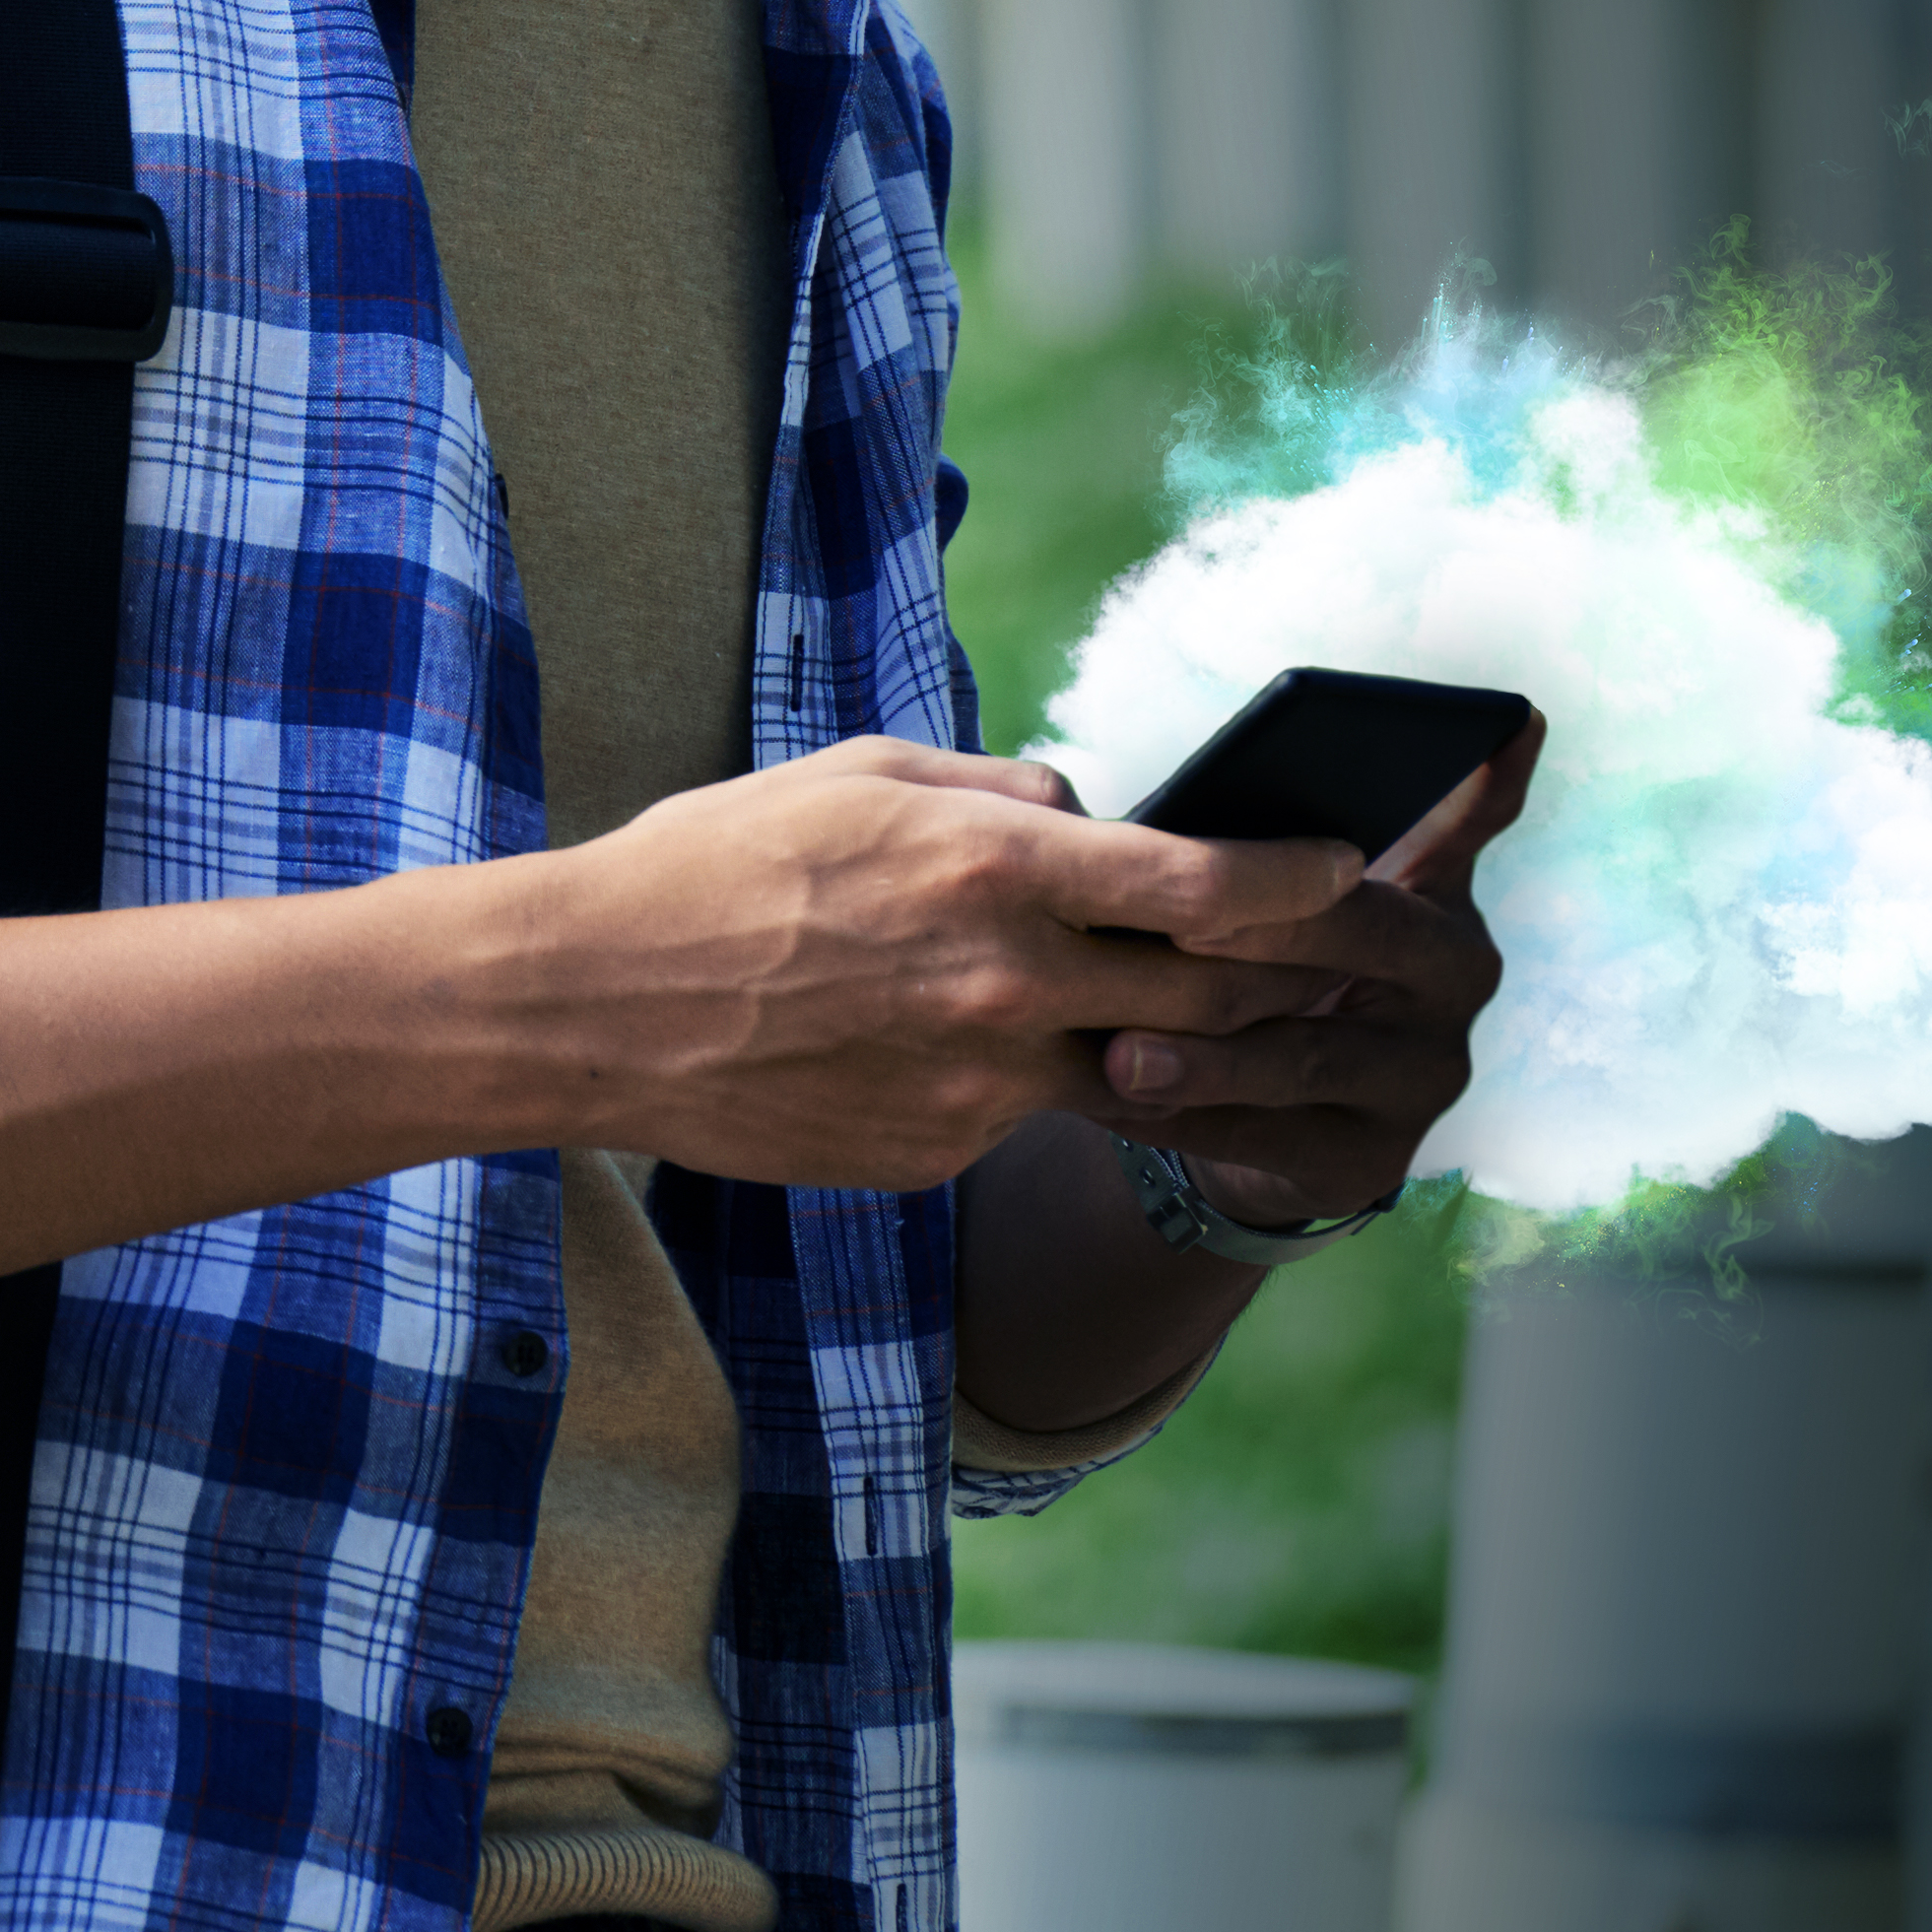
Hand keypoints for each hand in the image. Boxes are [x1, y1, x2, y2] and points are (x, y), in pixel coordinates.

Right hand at [536, 736, 1372, 1196]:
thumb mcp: (858, 776)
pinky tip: (937, 1048)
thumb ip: (999, 790)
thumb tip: (1092, 812)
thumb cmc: (711, 867)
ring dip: (1147, 1043)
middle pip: (1211, 1003)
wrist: (587, 1006)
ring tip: (1121, 1006)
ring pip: (1123, 1074)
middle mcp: (1007, 986)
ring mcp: (975, 1088)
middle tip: (1294, 961)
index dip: (1304, 881)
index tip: (1345, 870)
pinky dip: (1014, 1081)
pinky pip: (1016, 1115)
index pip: (1214, 887)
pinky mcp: (935, 1156)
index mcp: (996, 869)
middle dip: (1270, 981)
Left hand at [1068, 719, 1546, 1231]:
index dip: (1485, 781)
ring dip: (1209, 1055)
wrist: (1255, 1120)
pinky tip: (1107, 1102)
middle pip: (1363, 933)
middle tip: (1176, 927)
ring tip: (1121, 1054)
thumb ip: (1261, 852)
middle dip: (1265, 929)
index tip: (1509, 719)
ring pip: (1308, 1056)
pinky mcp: (1373, 1158)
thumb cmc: (1254, 971)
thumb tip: (1183, 811)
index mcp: (1433, 894)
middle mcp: (1454, 977)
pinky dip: (1182, 1118)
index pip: (1473, 822)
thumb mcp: (1266, 905)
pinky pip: (1267, 1137)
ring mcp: (1425, 1075)